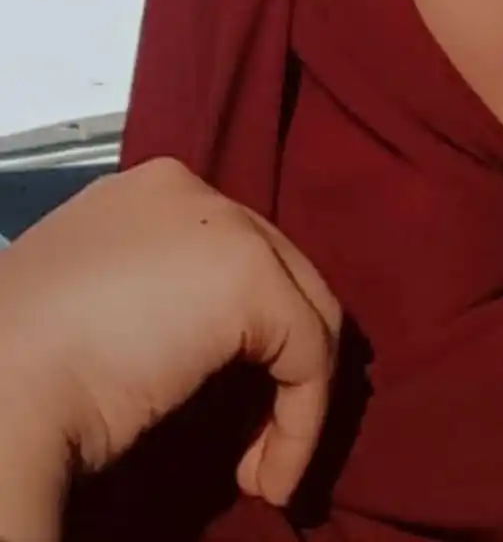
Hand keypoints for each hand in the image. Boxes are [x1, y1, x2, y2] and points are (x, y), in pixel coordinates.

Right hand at [0, 158, 340, 511]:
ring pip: (303, 312)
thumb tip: (207, 341)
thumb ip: (166, 301)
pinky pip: (309, 352)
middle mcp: (191, 192)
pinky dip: (301, 421)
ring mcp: (225, 224)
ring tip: (262, 468)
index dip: (246, 336)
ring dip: (293, 400)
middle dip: (282, 363)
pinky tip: (269, 474)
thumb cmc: (28, 370)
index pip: (231, 256)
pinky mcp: (249, 274)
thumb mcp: (105, 312)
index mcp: (148, 197)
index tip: (233, 409)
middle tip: (255, 444)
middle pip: (277, 276)